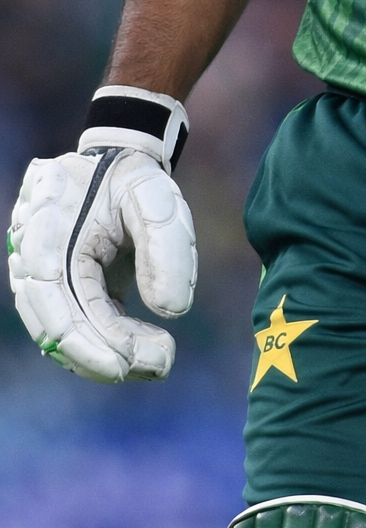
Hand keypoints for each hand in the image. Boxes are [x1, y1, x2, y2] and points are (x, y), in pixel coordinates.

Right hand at [8, 146, 196, 382]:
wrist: (117, 163)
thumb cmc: (133, 179)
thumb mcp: (156, 196)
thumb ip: (165, 246)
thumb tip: (172, 311)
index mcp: (47, 227)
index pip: (53, 300)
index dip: (85, 342)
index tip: (127, 364)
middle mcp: (32, 256)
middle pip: (54, 327)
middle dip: (104, 357)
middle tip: (162, 364)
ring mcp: (40, 275)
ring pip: (63, 334)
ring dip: (109, 356)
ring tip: (161, 358)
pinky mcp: (60, 289)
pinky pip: (76, 326)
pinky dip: (109, 343)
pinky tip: (146, 346)